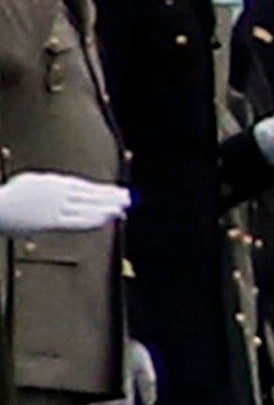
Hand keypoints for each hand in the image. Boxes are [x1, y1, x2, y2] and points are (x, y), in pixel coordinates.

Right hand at [0, 172, 128, 239]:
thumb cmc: (13, 197)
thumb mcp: (36, 184)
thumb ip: (55, 186)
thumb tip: (72, 189)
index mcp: (56, 183)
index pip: (87, 187)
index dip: (104, 191)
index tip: (119, 192)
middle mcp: (59, 193)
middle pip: (90, 196)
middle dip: (110, 198)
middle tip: (129, 199)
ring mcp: (55, 207)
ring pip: (86, 207)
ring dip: (106, 208)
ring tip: (122, 210)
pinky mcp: (49, 222)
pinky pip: (76, 221)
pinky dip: (93, 220)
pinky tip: (106, 220)